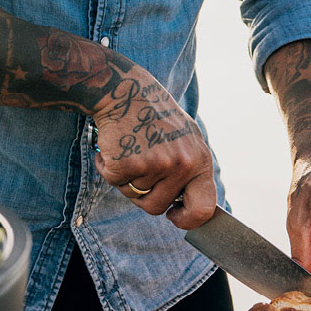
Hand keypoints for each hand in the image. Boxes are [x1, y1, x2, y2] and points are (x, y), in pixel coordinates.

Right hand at [90, 68, 215, 229]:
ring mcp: (155, 164)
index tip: (173, 215)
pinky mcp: (127, 163)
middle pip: (157, 207)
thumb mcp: (185, 138)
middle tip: (138, 172)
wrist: (125, 90)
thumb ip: (190, 169)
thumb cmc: (154, 115)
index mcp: (199, 160)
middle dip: (143, 195)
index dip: (187, 219)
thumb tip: (191, 207)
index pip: (204, 208)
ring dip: (125, 178)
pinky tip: (113, 147)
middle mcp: (181, 164)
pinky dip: (107, 167)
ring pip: (133, 194)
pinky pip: (113, 181)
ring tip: (128, 149)